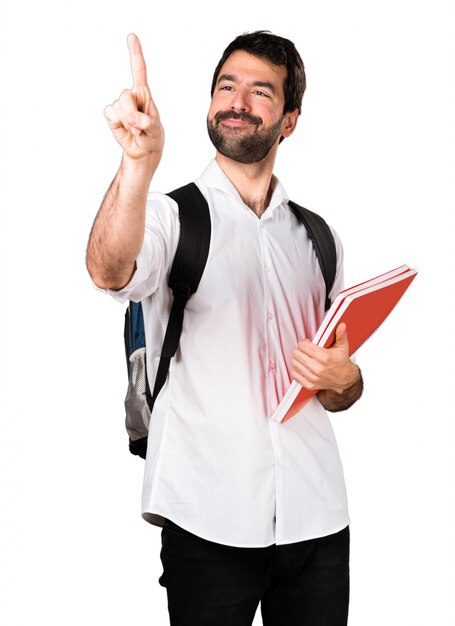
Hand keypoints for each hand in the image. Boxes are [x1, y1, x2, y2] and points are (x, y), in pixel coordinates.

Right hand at [104, 33, 163, 166]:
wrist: (143, 151)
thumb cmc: (153, 137)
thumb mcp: (155, 130)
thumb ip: (146, 122)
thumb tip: (131, 118)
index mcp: (144, 94)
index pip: (139, 70)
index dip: (135, 53)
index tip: (132, 36)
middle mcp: (131, 96)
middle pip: (125, 95)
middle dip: (131, 113)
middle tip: (140, 127)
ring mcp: (120, 105)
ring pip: (118, 107)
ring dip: (126, 122)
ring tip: (135, 130)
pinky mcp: (112, 115)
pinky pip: (110, 114)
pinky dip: (118, 124)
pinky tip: (125, 130)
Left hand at [291, 323, 358, 393]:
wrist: (344, 379)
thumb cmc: (341, 361)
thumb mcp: (342, 346)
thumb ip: (340, 335)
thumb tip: (341, 325)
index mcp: (325, 358)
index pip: (303, 346)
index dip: (304, 342)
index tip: (308, 343)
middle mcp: (318, 369)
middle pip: (297, 354)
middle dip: (300, 350)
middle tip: (306, 350)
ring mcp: (313, 378)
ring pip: (294, 363)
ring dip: (298, 359)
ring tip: (305, 357)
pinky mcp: (309, 385)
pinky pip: (295, 374)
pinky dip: (297, 369)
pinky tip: (303, 366)